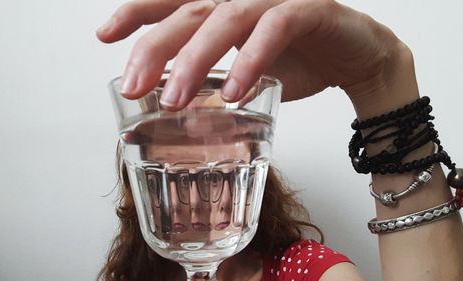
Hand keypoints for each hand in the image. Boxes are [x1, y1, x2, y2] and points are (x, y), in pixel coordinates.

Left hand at [96, 0, 410, 110]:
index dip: (137, 12)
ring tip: (174, 100)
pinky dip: (251, 60)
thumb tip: (176, 104)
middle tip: (133, 85)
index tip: (106, 35)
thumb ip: (212, 77)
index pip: (173, 1)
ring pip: (226, 17)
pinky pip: (274, 28)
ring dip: (196, 60)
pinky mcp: (309, 8)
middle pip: (189, 10)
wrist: (357, 59)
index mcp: (226, 4)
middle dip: (156, 48)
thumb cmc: (299, 59)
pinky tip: (234, 92)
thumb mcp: (245, 69)